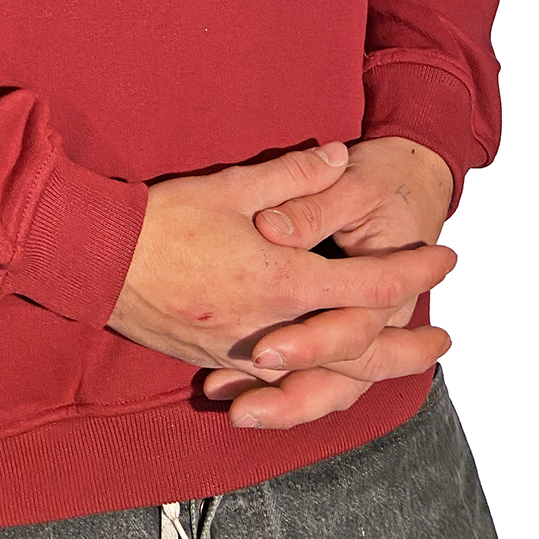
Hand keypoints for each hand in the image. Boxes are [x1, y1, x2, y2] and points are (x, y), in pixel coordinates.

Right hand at [106, 142, 454, 424]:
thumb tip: (339, 155)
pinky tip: (317, 374)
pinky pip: (274, 383)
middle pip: (355, 350)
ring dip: (362, 370)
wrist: (94, 259)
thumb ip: (292, 175)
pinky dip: (305, 381)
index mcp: (278, 281)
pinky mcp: (213, 360)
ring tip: (393, 365)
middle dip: (404, 349)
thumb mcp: (230, 186)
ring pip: (317, 375)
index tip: (444, 261)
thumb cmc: (160, 220)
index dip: (411, 272)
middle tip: (441, 341)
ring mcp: (240, 351)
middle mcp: (267, 327)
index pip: (365, 285)